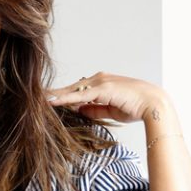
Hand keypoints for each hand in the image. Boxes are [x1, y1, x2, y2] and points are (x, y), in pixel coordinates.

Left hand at [46, 72, 175, 126]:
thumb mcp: (110, 111)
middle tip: (36, 98)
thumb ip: (95, 109)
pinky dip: (64, 98)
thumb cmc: (136, 107)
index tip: (48, 99)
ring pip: (72, 90)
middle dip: (55, 94)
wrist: (154, 104)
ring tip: (38, 100)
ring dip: (56, 95)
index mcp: (102, 83)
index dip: (63, 95)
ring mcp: (101, 82)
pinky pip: (79, 95)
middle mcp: (99, 79)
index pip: (78, 90)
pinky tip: (52, 101)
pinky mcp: (103, 88)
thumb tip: (79, 110)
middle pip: (72, 88)